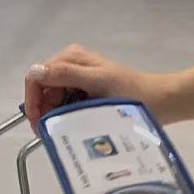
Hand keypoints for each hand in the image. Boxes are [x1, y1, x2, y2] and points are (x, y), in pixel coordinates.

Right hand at [23, 45, 176, 129]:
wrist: (161, 100)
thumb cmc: (131, 93)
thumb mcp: (97, 83)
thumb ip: (66, 75)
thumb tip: (35, 72)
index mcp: (71, 58)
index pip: (36, 76)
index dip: (32, 100)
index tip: (39, 125)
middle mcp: (72, 64)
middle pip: (43, 88)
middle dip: (43, 110)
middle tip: (50, 135)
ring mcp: (79, 78)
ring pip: (54, 98)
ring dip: (54, 115)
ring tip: (64, 133)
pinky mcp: (87, 90)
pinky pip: (67, 103)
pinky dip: (66, 115)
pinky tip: (74, 126)